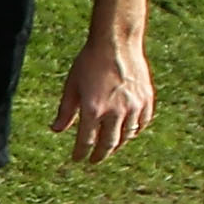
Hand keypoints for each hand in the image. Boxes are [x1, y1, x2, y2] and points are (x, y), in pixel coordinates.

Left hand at [53, 34, 154, 164]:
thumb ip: (65, 111)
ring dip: (116, 145)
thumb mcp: (72, 86)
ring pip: (126, 136)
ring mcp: (133, 106)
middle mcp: (115, 111)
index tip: (77, 159)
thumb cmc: (90, 62)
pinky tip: (127, 133)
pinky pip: (141, 123)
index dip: (81, 153)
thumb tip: (56, 130)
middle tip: (94, 160)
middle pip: (108, 144)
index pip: (86, 141)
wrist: (116, 43)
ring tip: (109, 148)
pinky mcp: (146, 99)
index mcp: (93, 109)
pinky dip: (134, 131)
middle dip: (100, 155)